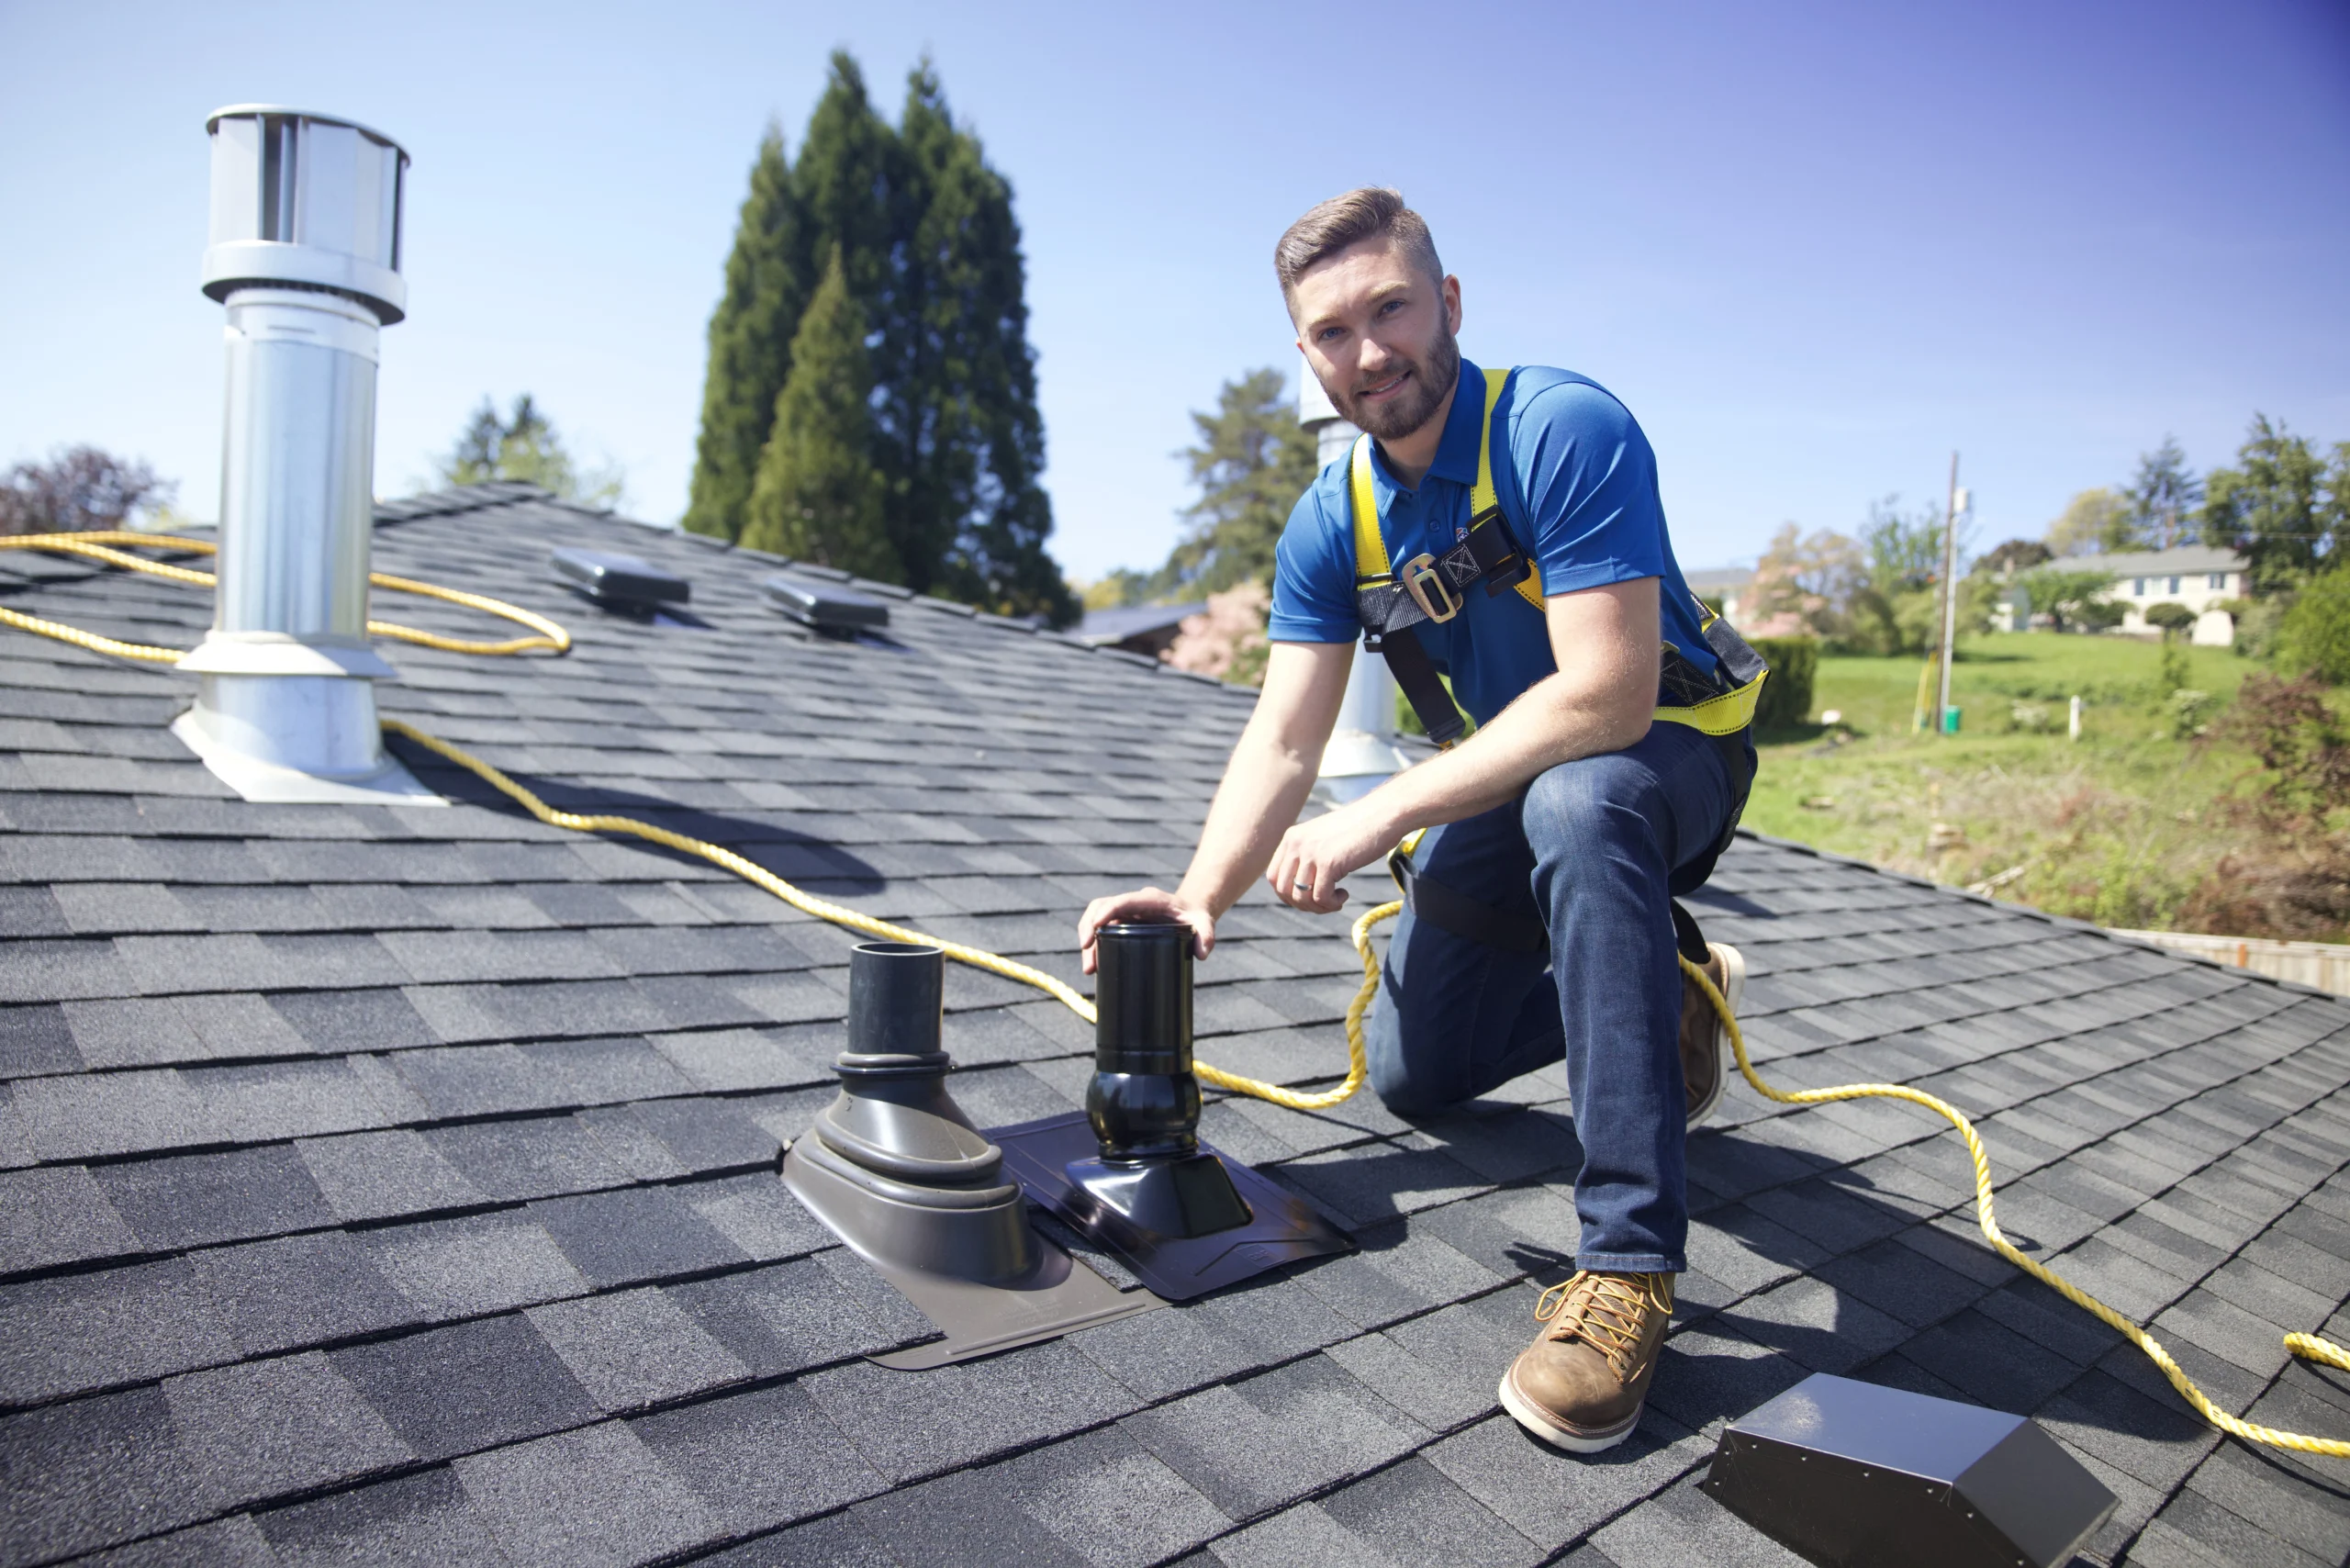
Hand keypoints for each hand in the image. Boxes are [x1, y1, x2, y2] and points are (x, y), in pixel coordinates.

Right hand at [1077, 886, 1214, 974]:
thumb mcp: (1204, 924)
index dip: (1108, 911)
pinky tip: (1095, 967)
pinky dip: (1094, 947)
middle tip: (1087, 955)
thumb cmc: (1195, 918)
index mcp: (1149, 900)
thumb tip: (1202, 953)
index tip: (1096, 927)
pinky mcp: (1121, 925)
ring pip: (1096, 920)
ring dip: (1089, 942)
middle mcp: (1133, 904)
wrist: (1190, 913)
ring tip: (1090, 970)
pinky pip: (1101, 931)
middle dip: (1089, 928)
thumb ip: (1206, 936)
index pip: (1124, 901)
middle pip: (1101, 907)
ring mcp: (1125, 914)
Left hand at [1265, 800, 1398, 913]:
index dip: (1288, 894)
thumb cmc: (1359, 830)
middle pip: (1283, 890)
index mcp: (1291, 837)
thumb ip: (1307, 856)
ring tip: (1336, 898)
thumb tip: (1297, 890)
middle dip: (1303, 904)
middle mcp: (1296, 843)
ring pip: (1301, 897)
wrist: (1383, 815)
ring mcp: (1311, 852)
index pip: (1273, 877)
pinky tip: (1344, 894)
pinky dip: (1332, 904)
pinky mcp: (1328, 862)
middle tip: (1324, 902)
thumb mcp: (1323, 839)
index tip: (1309, 897)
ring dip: (1319, 906)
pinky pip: (1321, 897)